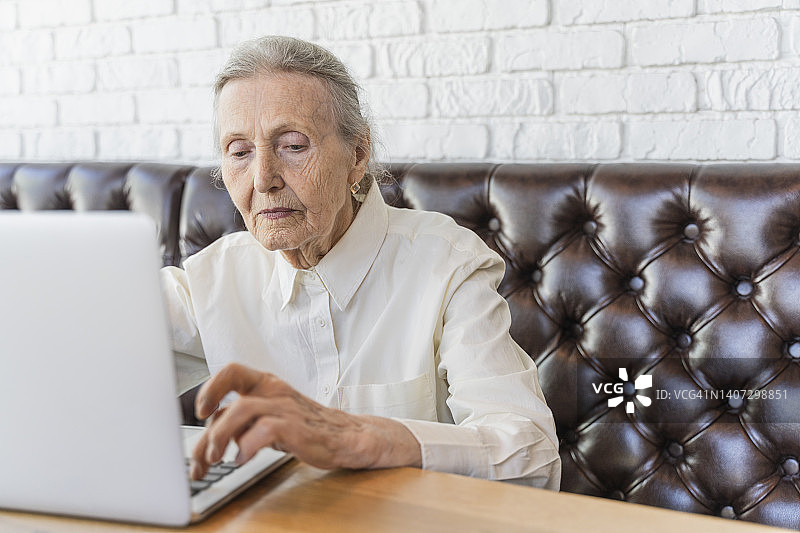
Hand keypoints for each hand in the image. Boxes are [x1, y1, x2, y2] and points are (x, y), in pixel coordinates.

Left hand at [190, 363, 421, 479]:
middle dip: (208, 429)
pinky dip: (247, 446)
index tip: (199, 411)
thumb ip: (242, 421)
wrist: (348, 436)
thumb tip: (207, 439)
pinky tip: (243, 459)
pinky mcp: (296, 428)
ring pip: (241, 412)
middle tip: (202, 455)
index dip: (210, 388)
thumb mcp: (270, 417)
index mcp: (266, 385)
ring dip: (221, 437)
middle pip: (231, 397)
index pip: (231, 372)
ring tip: (217, 459)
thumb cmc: (306, 427)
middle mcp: (274, 392)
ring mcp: (285, 409)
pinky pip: (264, 431)